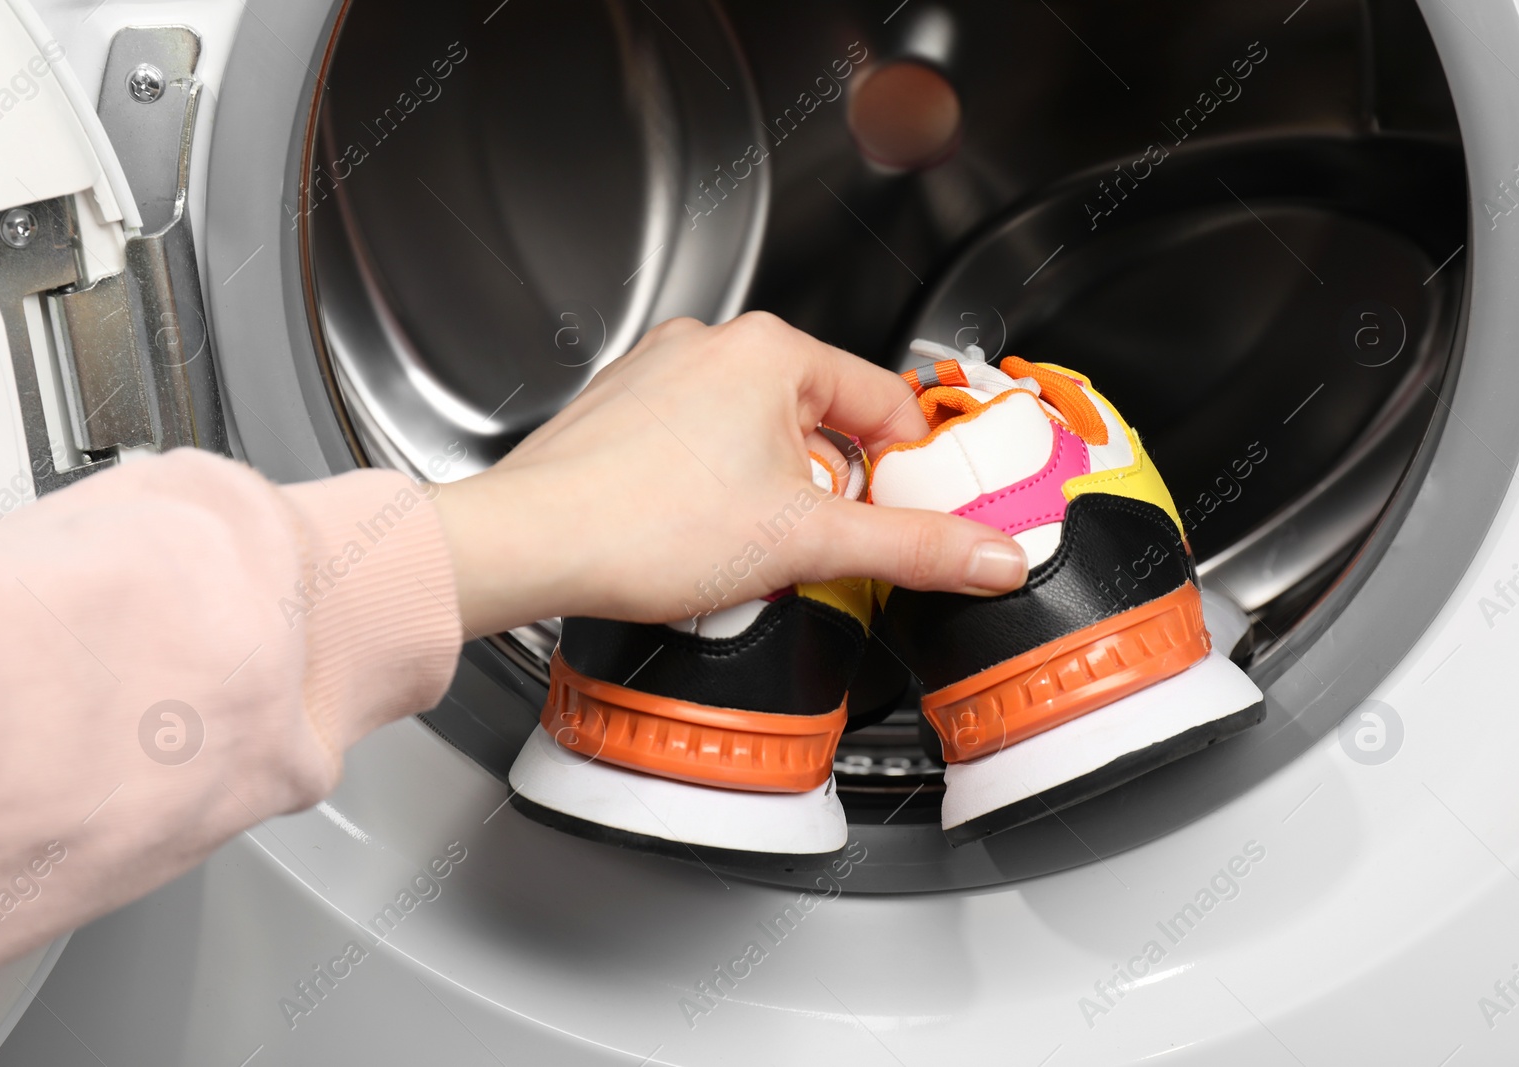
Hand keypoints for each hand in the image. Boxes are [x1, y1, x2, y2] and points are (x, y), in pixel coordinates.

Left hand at [432, 312, 1027, 634]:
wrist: (527, 545)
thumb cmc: (643, 528)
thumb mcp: (807, 543)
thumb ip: (913, 548)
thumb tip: (991, 557)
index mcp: (773, 350)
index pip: (886, 402)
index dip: (908, 468)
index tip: (907, 514)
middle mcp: (713, 343)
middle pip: (820, 416)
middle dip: (827, 483)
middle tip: (810, 542)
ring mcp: (660, 369)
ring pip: (757, 429)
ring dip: (769, 484)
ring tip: (741, 542)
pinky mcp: (622, 405)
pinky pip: (700, 437)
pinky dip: (713, 481)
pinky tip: (694, 529)